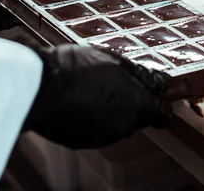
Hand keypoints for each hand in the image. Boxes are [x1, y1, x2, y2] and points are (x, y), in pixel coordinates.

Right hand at [23, 44, 171, 148]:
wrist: (40, 88)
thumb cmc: (77, 69)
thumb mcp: (115, 61)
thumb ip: (142, 75)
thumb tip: (162, 83)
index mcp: (137, 105)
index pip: (162, 115)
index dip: (162, 105)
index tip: (157, 96)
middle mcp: (124, 126)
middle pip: (139, 119)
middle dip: (133, 104)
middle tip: (116, 83)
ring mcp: (103, 137)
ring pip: (117, 124)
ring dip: (112, 110)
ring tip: (93, 89)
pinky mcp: (82, 141)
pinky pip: (96, 129)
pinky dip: (93, 119)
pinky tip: (79, 101)